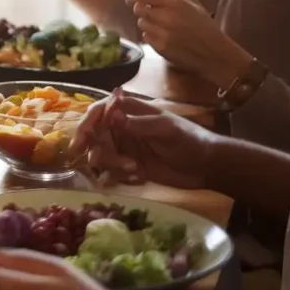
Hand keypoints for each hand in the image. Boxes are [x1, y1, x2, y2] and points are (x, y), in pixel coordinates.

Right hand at [72, 91, 216, 187]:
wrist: (207, 166)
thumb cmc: (190, 140)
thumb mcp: (166, 129)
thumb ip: (139, 124)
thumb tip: (112, 117)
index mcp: (131, 111)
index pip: (100, 111)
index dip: (87, 122)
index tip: (82, 138)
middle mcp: (122, 128)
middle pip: (94, 134)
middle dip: (95, 148)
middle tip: (98, 161)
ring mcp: (124, 148)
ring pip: (100, 154)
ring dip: (110, 164)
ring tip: (132, 170)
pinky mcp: (128, 166)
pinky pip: (110, 171)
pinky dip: (117, 177)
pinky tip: (136, 178)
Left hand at [127, 0, 252, 86]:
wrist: (213, 52)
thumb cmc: (201, 21)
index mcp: (175, 3)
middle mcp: (166, 18)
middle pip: (138, 8)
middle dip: (143, 7)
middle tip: (156, 10)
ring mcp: (162, 35)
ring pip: (141, 22)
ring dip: (148, 21)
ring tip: (166, 24)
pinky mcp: (159, 48)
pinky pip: (145, 35)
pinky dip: (152, 34)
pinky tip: (167, 35)